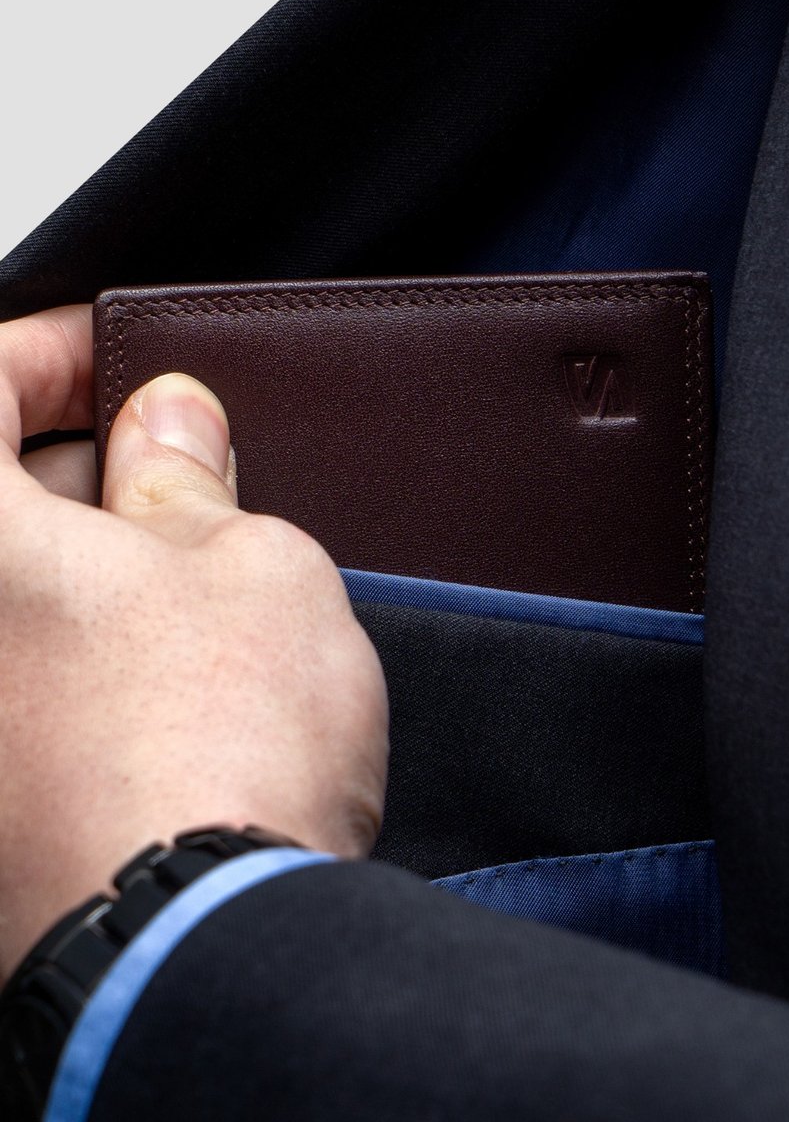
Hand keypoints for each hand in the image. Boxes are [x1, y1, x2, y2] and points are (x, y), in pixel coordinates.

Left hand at [0, 305, 388, 978]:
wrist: (205, 950)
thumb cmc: (218, 752)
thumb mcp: (249, 561)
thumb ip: (191, 478)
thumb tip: (171, 424)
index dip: (58, 354)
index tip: (124, 359)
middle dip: (90, 464)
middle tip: (185, 467)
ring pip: (23, 595)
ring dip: (100, 561)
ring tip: (199, 576)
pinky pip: (34, 679)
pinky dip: (90, 647)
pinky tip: (173, 668)